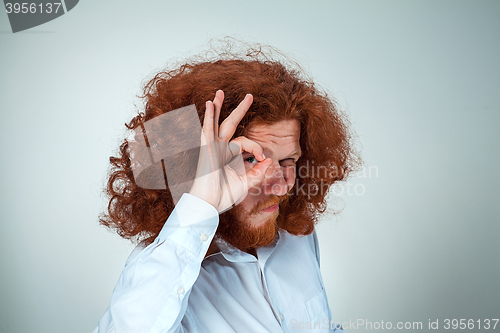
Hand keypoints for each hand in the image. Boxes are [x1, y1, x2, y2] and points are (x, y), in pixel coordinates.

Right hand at [189, 90, 271, 212]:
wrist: (209, 204)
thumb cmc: (223, 196)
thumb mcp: (246, 184)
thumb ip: (258, 173)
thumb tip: (269, 161)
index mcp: (228, 156)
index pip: (245, 143)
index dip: (256, 147)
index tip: (261, 158)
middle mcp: (220, 149)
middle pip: (230, 125)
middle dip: (240, 110)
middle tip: (250, 96)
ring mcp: (212, 148)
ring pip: (217, 123)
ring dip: (219, 107)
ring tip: (221, 92)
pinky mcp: (206, 149)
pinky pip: (207, 129)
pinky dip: (208, 117)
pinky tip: (209, 104)